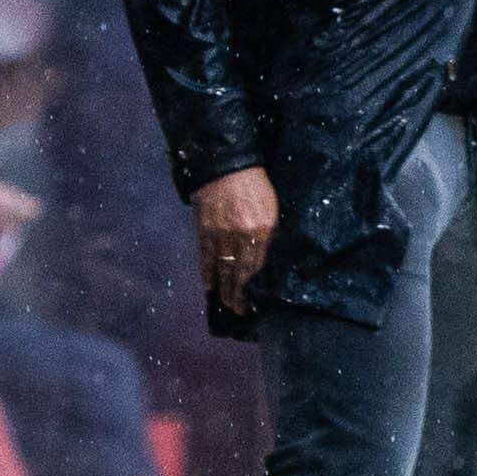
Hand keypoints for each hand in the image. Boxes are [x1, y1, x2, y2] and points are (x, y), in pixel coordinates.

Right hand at [192, 165, 277, 316]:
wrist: (226, 165)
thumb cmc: (255, 185)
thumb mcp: (272, 208)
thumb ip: (270, 233)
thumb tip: (268, 258)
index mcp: (262, 230)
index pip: (258, 266)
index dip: (255, 286)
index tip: (255, 301)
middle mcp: (241, 236)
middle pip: (240, 272)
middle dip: (239, 294)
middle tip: (239, 310)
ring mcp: (221, 234)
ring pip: (222, 268)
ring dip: (224, 288)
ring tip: (226, 302)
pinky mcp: (204, 229)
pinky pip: (205, 256)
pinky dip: (206, 271)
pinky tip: (209, 283)